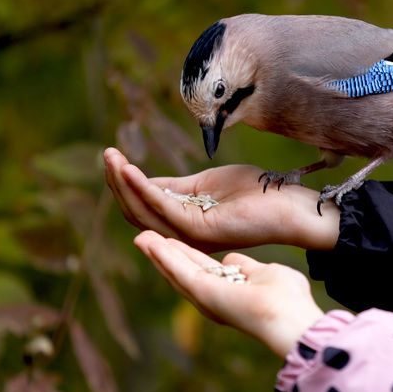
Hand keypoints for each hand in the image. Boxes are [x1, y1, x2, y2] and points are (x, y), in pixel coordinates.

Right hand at [104, 148, 339, 252]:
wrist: (286, 202)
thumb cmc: (254, 191)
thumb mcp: (206, 184)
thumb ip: (176, 186)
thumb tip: (143, 180)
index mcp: (183, 224)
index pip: (143, 208)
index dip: (125, 184)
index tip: (113, 159)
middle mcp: (182, 235)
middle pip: (136, 212)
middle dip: (117, 183)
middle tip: (106, 156)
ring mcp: (189, 235)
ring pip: (144, 211)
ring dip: (124, 183)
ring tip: (111, 158)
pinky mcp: (199, 229)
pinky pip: (163, 206)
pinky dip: (143, 187)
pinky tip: (130, 170)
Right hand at [134, 230, 324, 357]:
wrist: (290, 316)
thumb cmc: (288, 299)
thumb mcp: (266, 274)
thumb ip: (248, 268)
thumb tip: (234, 262)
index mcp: (228, 292)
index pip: (201, 270)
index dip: (185, 255)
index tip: (171, 240)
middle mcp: (213, 298)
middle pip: (182, 271)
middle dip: (163, 254)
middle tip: (144, 237)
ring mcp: (206, 296)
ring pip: (175, 271)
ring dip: (157, 253)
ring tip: (140, 236)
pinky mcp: (203, 292)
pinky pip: (178, 270)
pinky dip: (162, 255)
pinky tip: (148, 241)